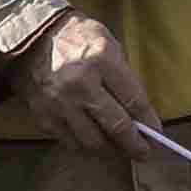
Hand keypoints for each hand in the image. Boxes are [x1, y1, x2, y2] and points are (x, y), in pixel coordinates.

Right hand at [15, 13, 163, 159]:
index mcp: (102, 60)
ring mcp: (60, 103)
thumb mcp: (110, 44)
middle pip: (115, 126)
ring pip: (92, 141)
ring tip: (121, 151)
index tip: (157, 134)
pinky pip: (70, 142)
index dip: (148, 122)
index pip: (133, 100)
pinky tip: (96, 144)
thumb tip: (139, 112)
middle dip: (134, 144)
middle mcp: (81, 84)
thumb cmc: (78, 38)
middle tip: (144, 153)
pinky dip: (86, 147)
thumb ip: (124, 77)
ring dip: (111, 150)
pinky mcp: (45, 116)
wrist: (33, 37)